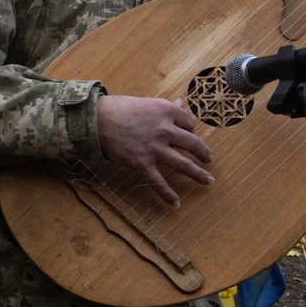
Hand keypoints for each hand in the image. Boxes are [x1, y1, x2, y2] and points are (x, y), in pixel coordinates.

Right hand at [95, 93, 214, 203]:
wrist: (96, 120)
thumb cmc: (119, 108)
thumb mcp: (146, 103)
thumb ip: (167, 107)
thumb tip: (182, 103)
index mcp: (167, 111)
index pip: (189, 123)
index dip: (189, 129)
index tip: (188, 134)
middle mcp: (165, 130)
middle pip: (193, 143)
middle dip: (204, 153)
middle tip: (209, 160)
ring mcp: (155, 148)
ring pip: (184, 165)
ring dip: (198, 174)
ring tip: (208, 181)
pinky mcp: (142, 164)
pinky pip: (159, 182)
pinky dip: (168, 194)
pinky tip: (176, 203)